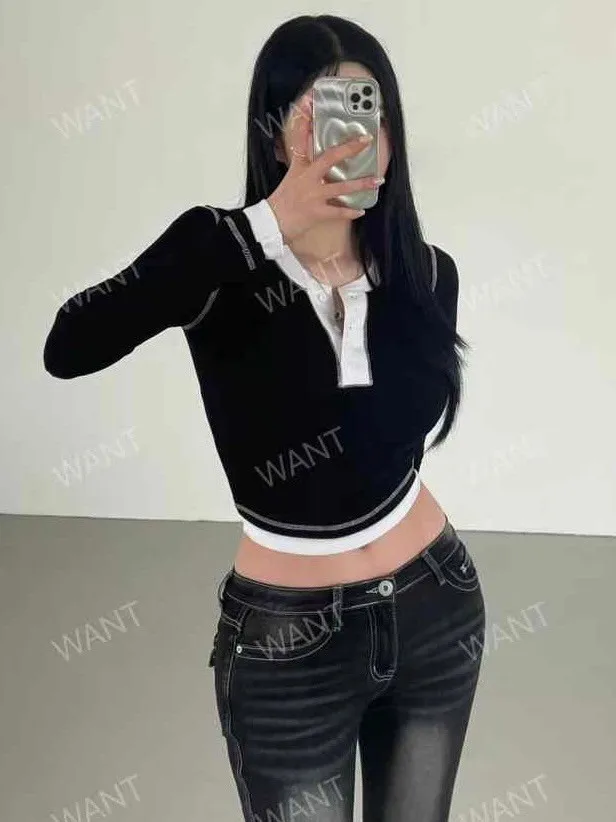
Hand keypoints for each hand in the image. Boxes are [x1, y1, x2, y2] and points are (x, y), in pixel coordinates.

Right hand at [266, 90, 382, 242]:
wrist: (270, 224)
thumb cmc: (280, 203)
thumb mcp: (289, 179)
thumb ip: (301, 167)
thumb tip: (308, 158)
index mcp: (298, 168)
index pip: (300, 139)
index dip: (305, 120)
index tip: (310, 101)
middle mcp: (307, 178)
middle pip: (330, 158)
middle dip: (349, 148)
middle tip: (366, 140)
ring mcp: (313, 196)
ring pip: (341, 187)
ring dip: (361, 184)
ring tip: (377, 181)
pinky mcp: (317, 213)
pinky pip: (338, 212)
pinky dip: (350, 212)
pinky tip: (361, 210)